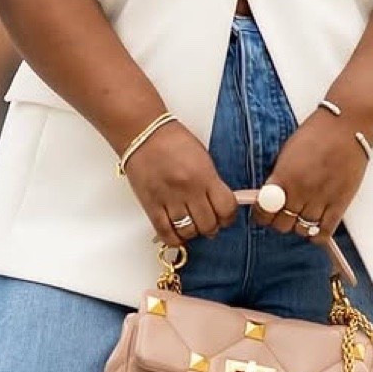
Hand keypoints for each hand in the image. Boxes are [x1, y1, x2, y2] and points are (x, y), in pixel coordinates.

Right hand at [121, 121, 240, 250]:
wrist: (143, 133)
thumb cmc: (173, 141)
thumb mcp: (203, 158)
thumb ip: (212, 182)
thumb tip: (219, 205)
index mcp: (205, 176)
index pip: (226, 208)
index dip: (229, 217)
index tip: (226, 217)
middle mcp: (189, 189)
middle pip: (208, 224)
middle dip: (212, 227)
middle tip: (209, 223)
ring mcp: (169, 199)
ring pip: (188, 231)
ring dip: (194, 232)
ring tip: (192, 226)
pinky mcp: (151, 205)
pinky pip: (165, 232)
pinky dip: (174, 238)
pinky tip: (178, 234)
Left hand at [253, 115, 368, 246]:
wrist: (347, 126)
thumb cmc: (317, 134)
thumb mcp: (287, 153)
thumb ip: (278, 177)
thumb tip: (269, 196)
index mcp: (284, 177)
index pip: (263, 211)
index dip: (261, 216)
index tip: (263, 214)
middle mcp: (300, 191)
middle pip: (281, 225)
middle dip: (278, 222)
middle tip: (282, 215)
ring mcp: (321, 199)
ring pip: (301, 229)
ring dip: (298, 226)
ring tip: (300, 217)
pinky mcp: (340, 204)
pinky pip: (324, 232)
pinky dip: (316, 235)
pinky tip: (314, 227)